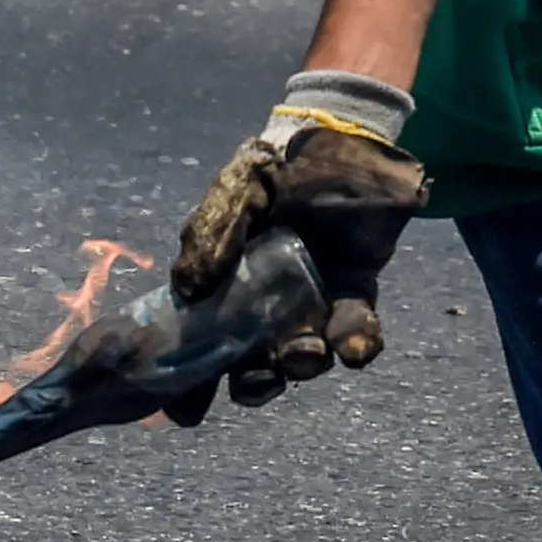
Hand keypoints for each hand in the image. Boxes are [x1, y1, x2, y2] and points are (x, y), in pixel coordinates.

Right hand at [170, 117, 427, 415]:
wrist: (348, 133)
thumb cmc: (283, 160)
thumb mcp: (239, 186)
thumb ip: (212, 230)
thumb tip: (185, 288)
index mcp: (224, 283)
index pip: (198, 342)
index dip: (189, 382)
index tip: (186, 408)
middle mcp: (264, 303)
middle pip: (250, 365)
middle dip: (252, 383)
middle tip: (257, 377)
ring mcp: (310, 302)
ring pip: (302, 357)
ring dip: (301, 365)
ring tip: (305, 351)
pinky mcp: (355, 293)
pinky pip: (354, 332)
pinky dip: (355, 345)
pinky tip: (354, 346)